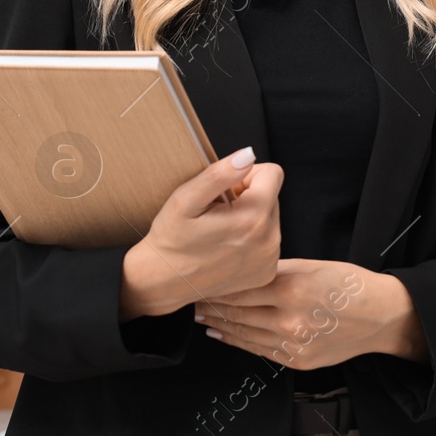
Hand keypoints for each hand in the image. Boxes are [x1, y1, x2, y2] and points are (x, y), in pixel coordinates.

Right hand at [118, 148, 281, 321]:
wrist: (163, 281)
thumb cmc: (172, 239)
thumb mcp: (187, 199)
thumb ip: (220, 174)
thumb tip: (248, 155)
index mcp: (253, 219)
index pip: (272, 173)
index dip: (244, 176)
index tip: (224, 192)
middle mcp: (269, 241)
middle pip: (272, 195)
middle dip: (248, 197)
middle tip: (218, 212)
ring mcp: (269, 261)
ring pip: (270, 217)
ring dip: (250, 217)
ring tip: (220, 231)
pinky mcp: (266, 273)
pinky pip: (268, 241)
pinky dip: (251, 239)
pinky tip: (226, 247)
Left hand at [195, 259, 428, 369]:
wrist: (380, 316)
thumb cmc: (348, 284)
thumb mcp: (311, 266)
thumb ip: (276, 271)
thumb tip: (243, 271)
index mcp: (291, 287)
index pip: (240, 287)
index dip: (216, 285)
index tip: (199, 279)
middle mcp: (288, 318)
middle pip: (237, 312)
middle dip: (212, 305)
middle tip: (191, 297)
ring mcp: (292, 343)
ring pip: (244, 333)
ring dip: (219, 325)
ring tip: (201, 316)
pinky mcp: (297, 360)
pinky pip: (258, 350)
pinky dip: (237, 341)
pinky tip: (222, 334)